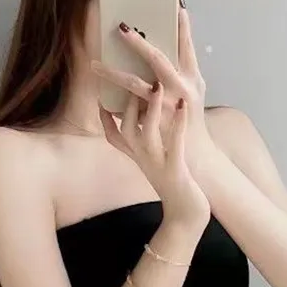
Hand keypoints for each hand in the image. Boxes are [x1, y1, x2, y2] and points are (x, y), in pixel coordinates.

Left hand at [92, 10, 212, 163]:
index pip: (185, 46)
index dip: (180, 26)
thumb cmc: (191, 115)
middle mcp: (181, 91)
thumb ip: (183, 62)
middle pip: (157, 60)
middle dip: (138, 42)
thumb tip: (171, 31)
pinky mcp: (152, 125)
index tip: (172, 4)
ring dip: (113, 72)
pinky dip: (111, 103)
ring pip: (136, 85)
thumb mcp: (195, 86)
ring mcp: (166, 108)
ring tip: (95, 65)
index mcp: (193, 78)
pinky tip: (97, 95)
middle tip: (121, 28)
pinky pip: (127, 111)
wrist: (194, 151)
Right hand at [99, 84, 209, 229]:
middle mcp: (141, 158)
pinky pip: (173, 144)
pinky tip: (183, 106)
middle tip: (129, 73)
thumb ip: (147, 141)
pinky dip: (177, 124)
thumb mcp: (154, 161)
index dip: (105, 114)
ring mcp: (156, 164)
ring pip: (146, 133)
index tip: (101, 92)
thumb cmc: (173, 183)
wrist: (186, 213)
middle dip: (126, 101)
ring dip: (150, 108)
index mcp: (136, 155)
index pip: (113, 133)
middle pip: (125, 128)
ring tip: (156, 84)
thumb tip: (146, 115)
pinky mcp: (175, 170)